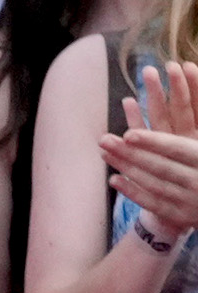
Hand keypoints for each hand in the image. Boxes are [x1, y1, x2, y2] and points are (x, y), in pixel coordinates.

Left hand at [97, 89, 197, 242]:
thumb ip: (194, 118)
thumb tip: (188, 75)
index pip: (178, 149)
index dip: (153, 141)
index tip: (128, 134)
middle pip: (160, 166)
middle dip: (131, 153)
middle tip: (103, 139)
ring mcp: (191, 201)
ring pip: (154, 185)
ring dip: (126, 168)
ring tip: (104, 152)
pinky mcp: (183, 217)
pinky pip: (154, 204)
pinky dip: (133, 192)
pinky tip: (113, 180)